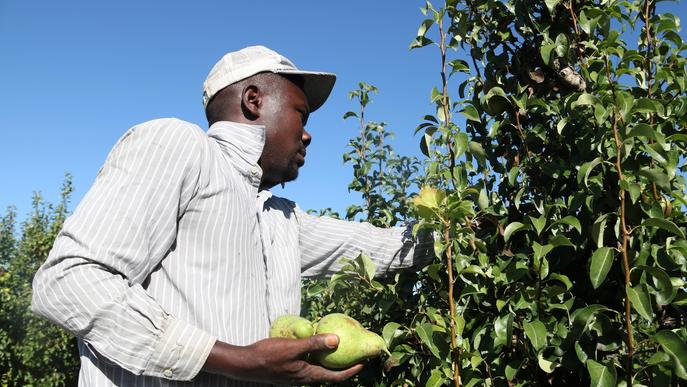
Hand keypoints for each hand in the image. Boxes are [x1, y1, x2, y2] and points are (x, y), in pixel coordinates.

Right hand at [203, 334, 362, 383]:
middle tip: (355, 354)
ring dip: (330, 361)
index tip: (364, 363)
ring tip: (339, 349)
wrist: (246, 364)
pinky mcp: (290, 369)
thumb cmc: (269, 356)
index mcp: (308, 375)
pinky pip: (309, 364)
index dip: (351, 371)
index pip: (335, 377)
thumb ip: (314, 344)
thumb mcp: (293, 348)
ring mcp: (297, 374)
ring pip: (319, 369)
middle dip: (343, 365)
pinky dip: (317, 356)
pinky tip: (316, 345)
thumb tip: (337, 340)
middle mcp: (305, 377)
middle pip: (329, 374)